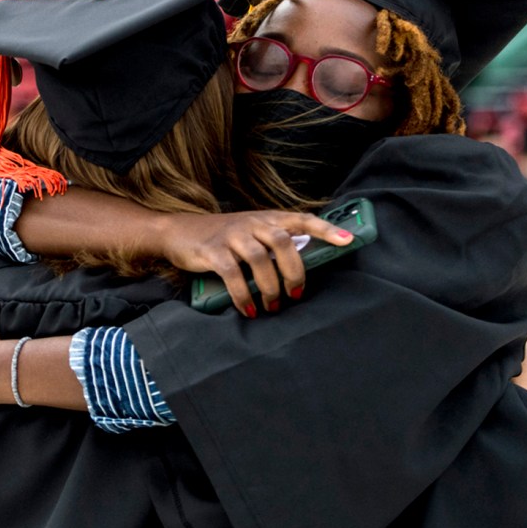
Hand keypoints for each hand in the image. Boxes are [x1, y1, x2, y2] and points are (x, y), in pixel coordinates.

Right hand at [157, 211, 353, 315]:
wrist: (179, 231)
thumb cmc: (224, 237)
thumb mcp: (252, 233)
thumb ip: (275, 245)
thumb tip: (301, 271)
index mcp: (268, 218)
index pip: (302, 219)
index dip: (327, 229)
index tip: (348, 241)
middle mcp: (252, 223)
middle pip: (282, 242)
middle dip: (294, 271)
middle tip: (296, 293)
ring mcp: (232, 235)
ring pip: (259, 259)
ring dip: (270, 287)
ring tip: (273, 305)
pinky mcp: (212, 251)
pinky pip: (233, 274)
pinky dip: (244, 295)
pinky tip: (249, 309)